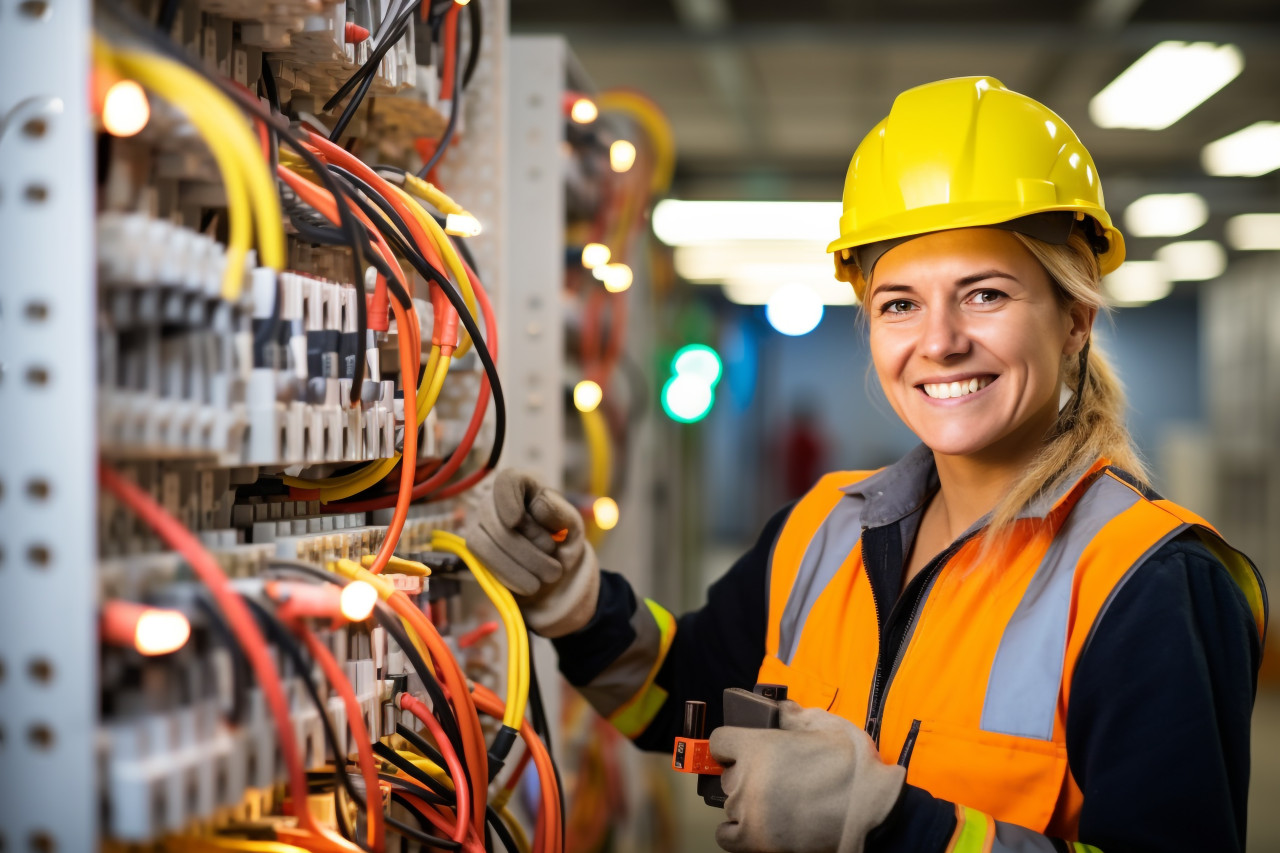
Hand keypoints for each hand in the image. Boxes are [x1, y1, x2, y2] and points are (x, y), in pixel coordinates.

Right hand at [463, 469, 599, 637]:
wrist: (554, 565)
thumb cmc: (562, 536)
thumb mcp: (571, 523)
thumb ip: (558, 512)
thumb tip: (537, 506)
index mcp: (522, 485)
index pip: (506, 481)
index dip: (506, 500)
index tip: (516, 521)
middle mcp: (495, 502)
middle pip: (493, 520)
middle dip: (524, 549)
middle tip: (554, 567)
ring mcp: (482, 526)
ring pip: (481, 543)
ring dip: (515, 567)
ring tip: (546, 579)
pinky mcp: (477, 551)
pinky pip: (481, 563)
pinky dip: (508, 576)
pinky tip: (529, 585)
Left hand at [709, 701, 905, 852]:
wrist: (872, 810)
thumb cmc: (852, 766)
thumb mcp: (825, 724)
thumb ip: (794, 715)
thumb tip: (781, 710)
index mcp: (759, 746)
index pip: (720, 741)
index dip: (731, 745)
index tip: (740, 749)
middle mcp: (748, 778)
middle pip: (728, 774)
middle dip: (746, 774)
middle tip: (774, 777)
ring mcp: (750, 811)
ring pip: (730, 804)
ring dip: (747, 802)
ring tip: (776, 801)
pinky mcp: (757, 840)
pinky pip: (726, 835)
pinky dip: (736, 831)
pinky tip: (755, 823)